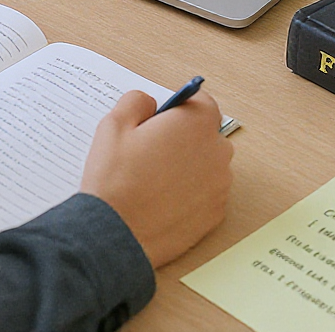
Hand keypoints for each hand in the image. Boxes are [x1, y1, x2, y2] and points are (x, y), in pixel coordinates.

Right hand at [80, 89, 232, 268]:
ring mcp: (219, 186)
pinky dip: (191, 191)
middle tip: (151, 148)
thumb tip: (150, 102)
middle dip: (184, 135)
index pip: (202, 101)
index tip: (163, 117)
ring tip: (154, 177)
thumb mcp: (114, 124)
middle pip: (206, 133)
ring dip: (189, 164)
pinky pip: (207, 191)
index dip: (180, 106)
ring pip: (207, 163)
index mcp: (195, 124)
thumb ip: (137, 101)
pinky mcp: (215, 214)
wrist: (117, 234)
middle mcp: (216, 152)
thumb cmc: (115, 178)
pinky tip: (163, 198)